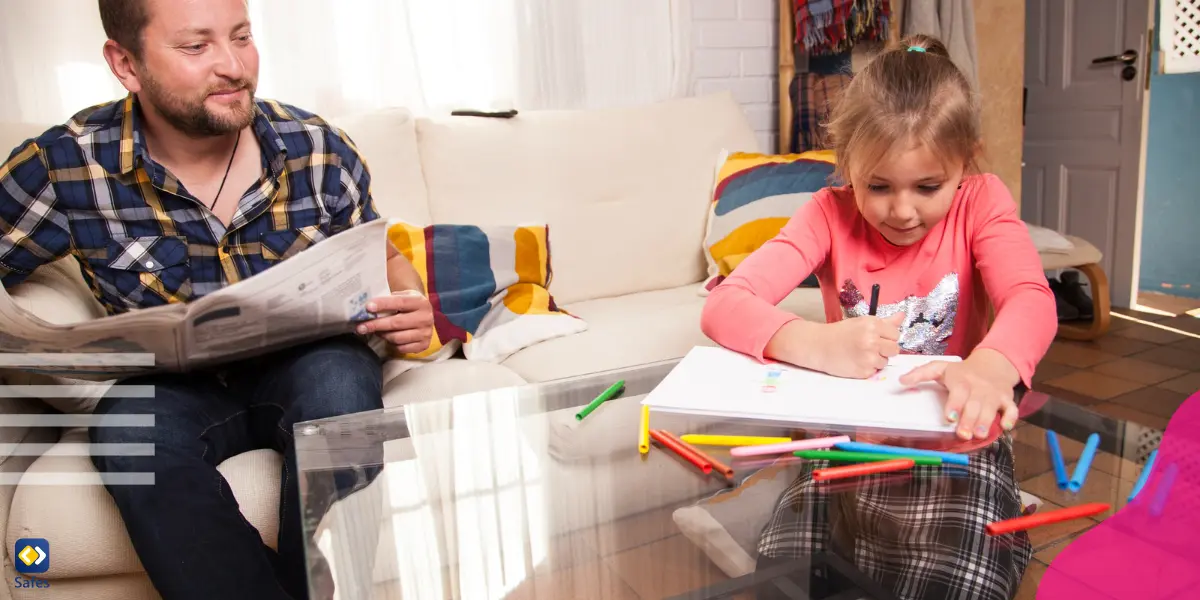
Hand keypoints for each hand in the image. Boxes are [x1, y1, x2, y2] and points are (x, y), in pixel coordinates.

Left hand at [355, 290, 433, 353]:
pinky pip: (402, 348)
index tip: (368, 307)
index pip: (400, 302)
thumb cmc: (407, 305)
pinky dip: (392, 344)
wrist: (424, 316)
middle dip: (376, 325)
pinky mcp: (424, 345)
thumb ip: (389, 299)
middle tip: (360, 327)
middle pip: (396, 322)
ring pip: (397, 337)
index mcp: (420, 302)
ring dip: (382, 335)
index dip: (383, 304)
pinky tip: (387, 338)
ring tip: (375, 331)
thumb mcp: (402, 296)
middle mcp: (425, 317)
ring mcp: (426, 333)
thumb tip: (367, 306)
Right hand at [812, 312, 905, 378]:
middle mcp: (872, 340)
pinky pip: (875, 371)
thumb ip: (884, 322)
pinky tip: (856, 362)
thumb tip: (902, 316)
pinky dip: (868, 368)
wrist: (819, 346)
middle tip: (870, 347)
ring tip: (861, 354)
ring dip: (876, 360)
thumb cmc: (841, 333)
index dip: (887, 337)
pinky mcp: (864, 371)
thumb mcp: (862, 322)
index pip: (896, 334)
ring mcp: (868, 357)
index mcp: (873, 325)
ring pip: (885, 361)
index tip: (877, 337)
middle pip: (895, 349)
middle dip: (885, 350)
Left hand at [899, 360, 1017, 440]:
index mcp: (961, 380)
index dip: (955, 405)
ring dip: (986, 421)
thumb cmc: (961, 371)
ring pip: (992, 408)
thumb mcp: (940, 368)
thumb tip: (901, 381)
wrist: (993, 363)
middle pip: (975, 404)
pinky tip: (1006, 427)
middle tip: (963, 434)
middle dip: (969, 420)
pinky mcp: (1007, 399)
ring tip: (979, 435)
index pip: (959, 392)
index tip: (949, 417)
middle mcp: (978, 387)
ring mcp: (994, 394)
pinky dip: (1011, 417)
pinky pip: (1012, 408)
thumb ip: (920, 374)